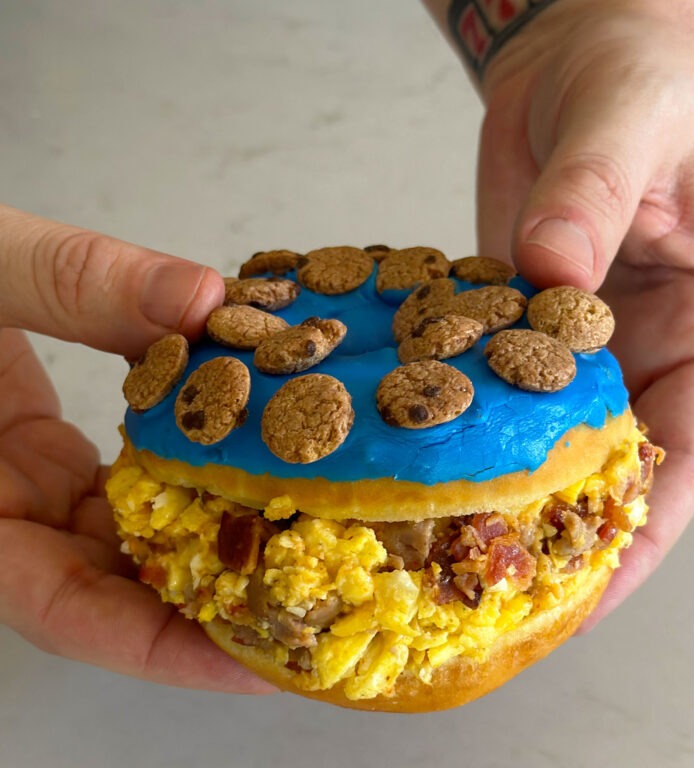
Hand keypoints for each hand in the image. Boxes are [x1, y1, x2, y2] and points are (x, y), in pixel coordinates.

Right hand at [0, 204, 272, 691]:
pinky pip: (120, 479)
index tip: (256, 664)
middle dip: (213, 601)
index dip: (161, 647)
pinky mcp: (36, 451)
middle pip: (114, 586)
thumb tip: (202, 295)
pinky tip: (250, 457)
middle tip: (317, 598)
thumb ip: (69, 278)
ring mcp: (18, 485)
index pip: (66, 610)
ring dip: (212, 532)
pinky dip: (185, 470)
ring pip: (125, 532)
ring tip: (306, 533)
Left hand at [473, 1, 693, 625]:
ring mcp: (574, 338)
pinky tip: (420, 458)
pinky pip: (493, 384)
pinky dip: (464, 425)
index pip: (685, 451)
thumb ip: (590, 196)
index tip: (591, 591)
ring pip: (546, 438)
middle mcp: (641, 345)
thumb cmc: (635, 74)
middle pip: (611, 466)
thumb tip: (550, 270)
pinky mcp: (515, 317)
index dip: (642, 530)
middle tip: (499, 595)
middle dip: (563, 533)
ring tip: (449, 550)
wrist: (574, 47)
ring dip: (505, 492)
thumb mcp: (628, 124)